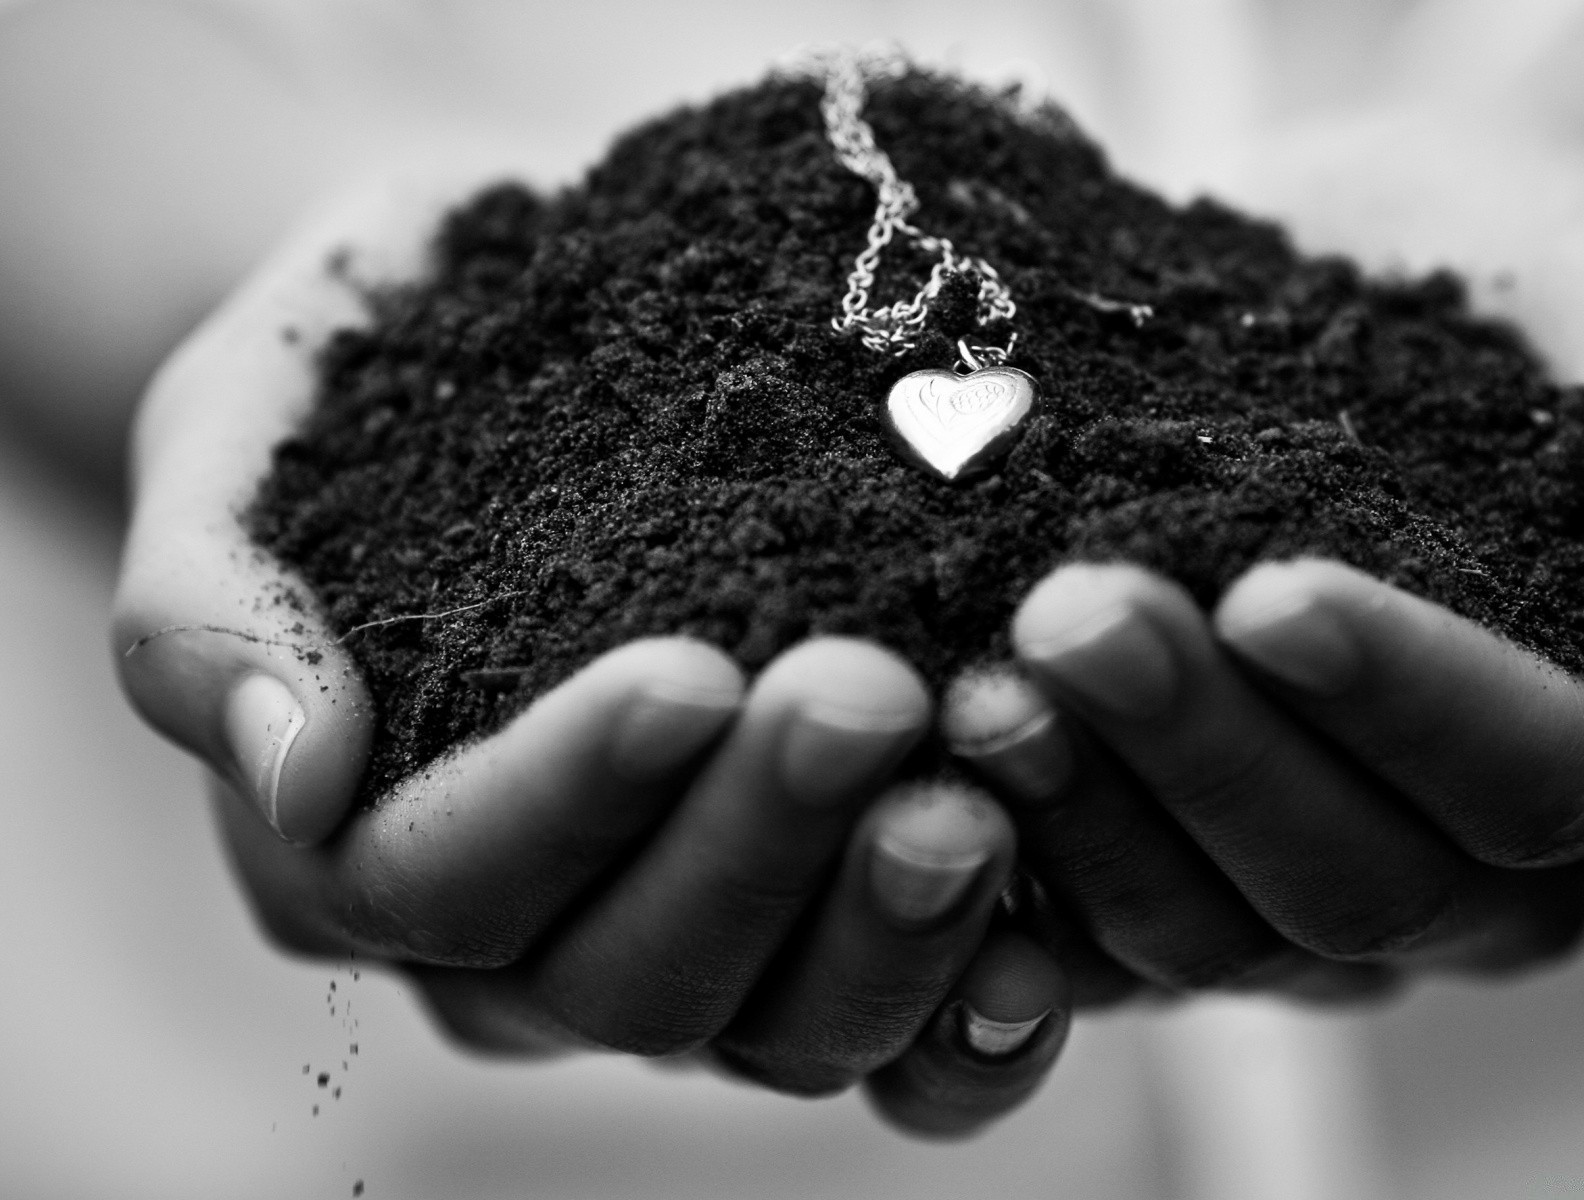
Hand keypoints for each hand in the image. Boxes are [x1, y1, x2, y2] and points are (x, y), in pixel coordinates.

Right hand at [110, 171, 1067, 1136]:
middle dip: (755, 847)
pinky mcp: (827, 926)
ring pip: (777, 1023)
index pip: (453, 879)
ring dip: (884, 933)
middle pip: (633, 971)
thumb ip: (211, 609)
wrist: (527, 313)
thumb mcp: (240, 433)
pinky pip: (902, 1039)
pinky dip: (971, 1023)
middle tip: (864, 695)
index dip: (567, 798)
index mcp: (369, 849)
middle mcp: (530, 939)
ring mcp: (694, 944)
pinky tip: (1047, 951)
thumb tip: (297, 780)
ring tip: (975, 805)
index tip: (684, 672)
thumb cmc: (369, 368)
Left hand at [943, 110, 1583, 995]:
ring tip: (976, 684)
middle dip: (1203, 751)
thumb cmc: (1531, 288)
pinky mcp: (1171, 869)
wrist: (1367, 263)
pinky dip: (1008, 870)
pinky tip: (928, 777)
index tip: (1272, 588)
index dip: (1404, 700)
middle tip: (1072, 616)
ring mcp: (1307, 888)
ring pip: (1204, 928)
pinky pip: (1089, 932)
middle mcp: (1472, 868)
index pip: (1529, 780)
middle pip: (1349, 876)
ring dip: (1086, 813)